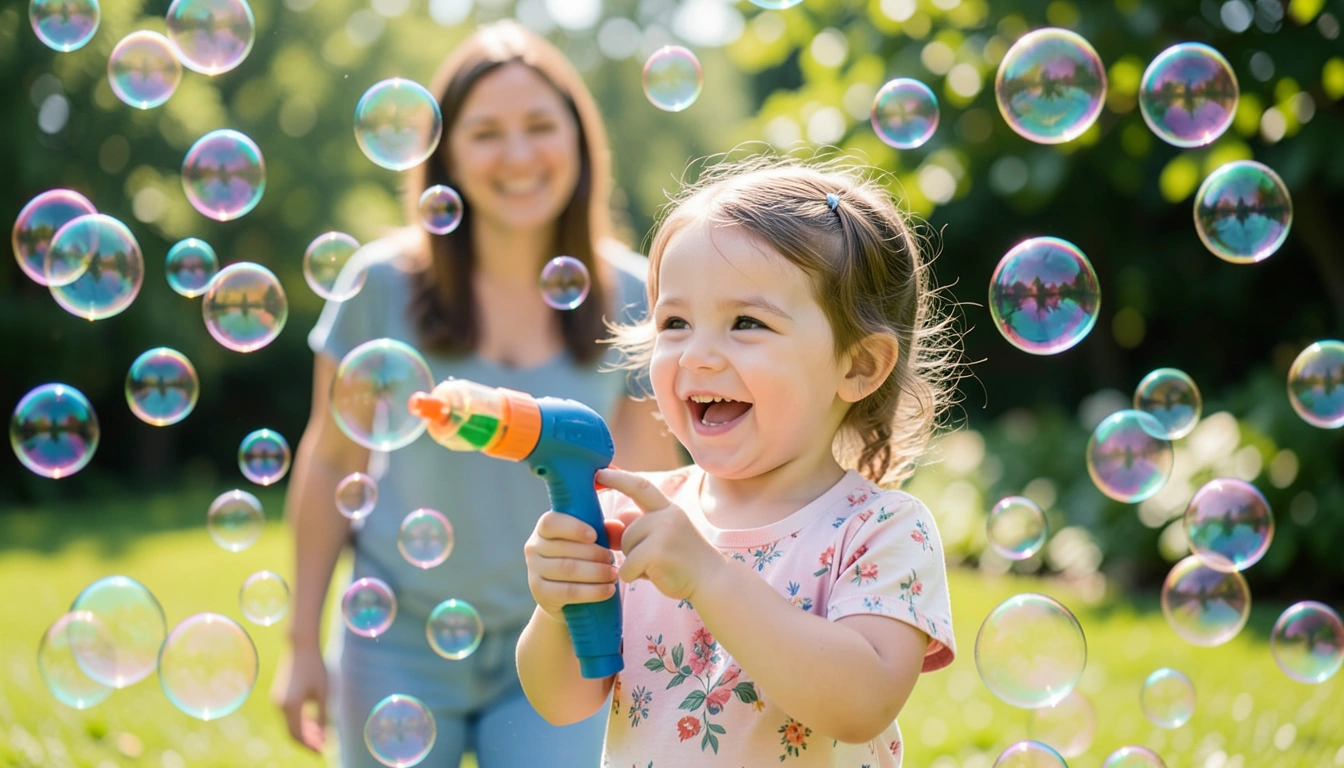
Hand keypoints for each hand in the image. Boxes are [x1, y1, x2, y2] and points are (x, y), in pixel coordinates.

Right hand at [272, 647, 328, 753]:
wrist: (301, 647)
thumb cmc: (316, 668)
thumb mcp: (323, 693)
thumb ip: (322, 715)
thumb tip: (324, 734)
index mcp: (291, 705)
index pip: (298, 734)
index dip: (310, 746)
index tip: (323, 751)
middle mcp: (280, 705)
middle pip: (292, 732)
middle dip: (307, 742)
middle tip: (324, 747)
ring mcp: (278, 700)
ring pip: (290, 724)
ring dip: (305, 732)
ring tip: (322, 736)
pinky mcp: (279, 695)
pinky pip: (289, 715)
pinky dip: (300, 722)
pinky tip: (314, 724)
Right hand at [524, 510, 623, 622]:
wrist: (568, 598)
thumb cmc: (583, 559)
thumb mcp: (592, 542)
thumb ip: (605, 531)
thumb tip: (618, 527)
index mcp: (544, 529)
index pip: (551, 523)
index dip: (573, 528)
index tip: (594, 535)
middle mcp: (534, 548)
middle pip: (564, 549)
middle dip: (594, 553)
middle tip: (612, 559)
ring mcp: (534, 572)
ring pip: (567, 569)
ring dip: (596, 572)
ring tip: (614, 574)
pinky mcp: (541, 594)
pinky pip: (569, 592)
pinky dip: (593, 591)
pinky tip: (609, 590)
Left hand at [596, 468, 723, 602]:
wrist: (713, 580)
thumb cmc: (684, 561)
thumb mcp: (662, 538)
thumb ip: (636, 528)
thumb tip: (607, 524)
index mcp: (668, 509)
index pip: (639, 487)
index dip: (618, 479)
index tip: (598, 473)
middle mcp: (666, 516)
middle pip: (627, 530)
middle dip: (632, 549)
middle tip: (655, 560)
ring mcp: (663, 533)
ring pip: (626, 548)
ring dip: (635, 563)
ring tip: (660, 567)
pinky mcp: (656, 553)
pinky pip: (626, 567)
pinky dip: (633, 576)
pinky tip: (655, 577)